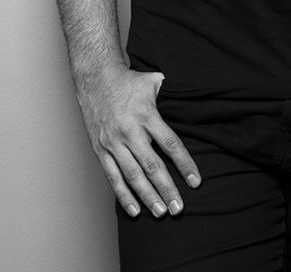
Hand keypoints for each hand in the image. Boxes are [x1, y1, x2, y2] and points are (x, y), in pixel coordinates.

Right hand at [74, 63, 201, 218]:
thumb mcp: (153, 81)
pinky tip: (134, 210)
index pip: (170, 144)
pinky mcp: (100, 149)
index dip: (184, 165)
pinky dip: (123, 195)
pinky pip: (112, 176)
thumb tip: (191, 98)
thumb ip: (171, 94)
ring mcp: (113, 142)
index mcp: (147, 115)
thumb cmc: (128, 80)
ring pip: (133, 175)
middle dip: (167, 189)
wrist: (95, 77)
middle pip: (153, 166)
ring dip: (148, 196)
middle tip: (179, 208)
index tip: (195, 182)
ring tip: (161, 212)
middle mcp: (130, 131)